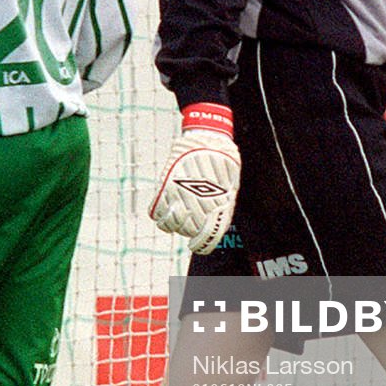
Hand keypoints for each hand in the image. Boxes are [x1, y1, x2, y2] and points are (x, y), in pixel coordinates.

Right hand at [149, 103, 240, 254]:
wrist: (207, 138)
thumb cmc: (222, 162)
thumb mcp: (229, 187)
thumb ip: (221, 208)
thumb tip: (213, 225)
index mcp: (218, 209)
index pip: (207, 238)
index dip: (201, 245)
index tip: (197, 246)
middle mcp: (198, 206)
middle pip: (187, 232)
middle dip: (188, 230)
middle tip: (189, 221)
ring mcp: (180, 198)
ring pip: (170, 226)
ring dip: (172, 224)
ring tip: (176, 215)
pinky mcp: (166, 188)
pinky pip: (156, 213)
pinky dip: (159, 215)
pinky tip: (163, 210)